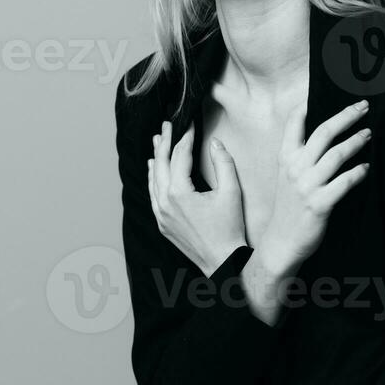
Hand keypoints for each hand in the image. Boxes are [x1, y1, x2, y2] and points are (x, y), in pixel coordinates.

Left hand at [148, 119, 246, 275]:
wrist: (222, 261)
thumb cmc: (229, 228)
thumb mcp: (231, 192)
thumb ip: (223, 163)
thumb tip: (215, 143)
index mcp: (179, 193)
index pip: (180, 155)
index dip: (185, 136)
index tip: (189, 123)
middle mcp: (164, 202)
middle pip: (161, 164)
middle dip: (165, 142)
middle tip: (167, 124)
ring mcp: (160, 214)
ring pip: (153, 178)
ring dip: (156, 157)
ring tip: (158, 139)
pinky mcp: (162, 223)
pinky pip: (153, 194)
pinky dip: (153, 178)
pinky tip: (153, 168)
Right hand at [257, 100, 370, 273]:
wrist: (282, 242)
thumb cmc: (289, 206)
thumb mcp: (287, 175)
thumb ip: (301, 154)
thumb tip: (324, 133)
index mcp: (286, 158)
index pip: (295, 123)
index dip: (308, 105)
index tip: (324, 90)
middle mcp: (295, 168)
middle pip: (324, 132)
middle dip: (346, 116)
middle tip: (364, 106)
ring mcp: (307, 186)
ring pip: (336, 155)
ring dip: (356, 141)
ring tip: (369, 133)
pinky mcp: (319, 204)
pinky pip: (343, 183)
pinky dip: (357, 173)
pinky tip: (367, 168)